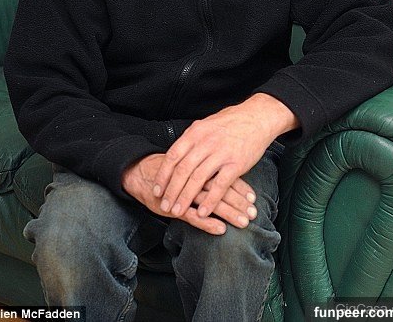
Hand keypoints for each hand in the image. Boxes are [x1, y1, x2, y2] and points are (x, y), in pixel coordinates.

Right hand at [121, 153, 257, 235]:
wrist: (139, 171)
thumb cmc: (169, 170)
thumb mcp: (189, 164)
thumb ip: (206, 167)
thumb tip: (230, 172)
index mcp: (199, 163)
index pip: (224, 175)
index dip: (239, 187)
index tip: (253, 198)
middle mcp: (193, 176)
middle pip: (221, 188)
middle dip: (238, 202)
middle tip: (253, 213)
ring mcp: (183, 192)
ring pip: (209, 202)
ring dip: (228, 212)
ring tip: (243, 221)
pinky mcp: (173, 206)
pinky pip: (192, 215)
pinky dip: (207, 222)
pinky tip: (220, 229)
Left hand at [152, 93, 297, 220]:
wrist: (257, 117)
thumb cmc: (231, 122)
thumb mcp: (206, 124)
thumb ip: (192, 139)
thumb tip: (177, 153)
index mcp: (196, 132)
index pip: (173, 156)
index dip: (163, 175)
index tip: (157, 189)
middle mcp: (205, 142)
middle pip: (182, 170)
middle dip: (171, 191)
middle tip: (164, 205)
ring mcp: (221, 153)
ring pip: (197, 179)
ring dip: (185, 198)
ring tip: (178, 211)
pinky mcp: (236, 163)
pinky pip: (219, 185)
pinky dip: (209, 201)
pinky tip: (202, 212)